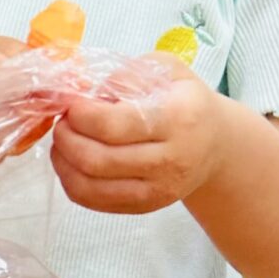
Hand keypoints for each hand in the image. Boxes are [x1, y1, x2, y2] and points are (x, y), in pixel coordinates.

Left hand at [51, 66, 232, 214]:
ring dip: (63, 162)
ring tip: (62, 140)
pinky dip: (71, 182)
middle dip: (66, 138)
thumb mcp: (167, 70)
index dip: (81, 115)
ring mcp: (158, 189)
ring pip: (91, 186)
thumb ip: (127, 72)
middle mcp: (170, 160)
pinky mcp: (145, 207)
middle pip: (97, 160)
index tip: (70, 103)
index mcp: (177, 119)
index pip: (114, 125)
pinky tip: (70, 161)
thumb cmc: (186, 101)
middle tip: (62, 121)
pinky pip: (94, 201)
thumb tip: (84, 86)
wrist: (216, 144)